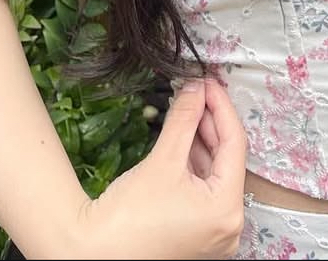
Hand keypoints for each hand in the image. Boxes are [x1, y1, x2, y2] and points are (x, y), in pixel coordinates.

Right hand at [72, 76, 247, 259]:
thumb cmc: (125, 222)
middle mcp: (226, 226)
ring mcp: (212, 233)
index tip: (209, 84)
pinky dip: (193, 164)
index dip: (221, 107)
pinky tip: (183, 139)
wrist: (92, 254)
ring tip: (188, 110)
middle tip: (197, 92)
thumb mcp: (162, 160)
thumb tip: (195, 90)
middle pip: (226, 159)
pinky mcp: (196, 234)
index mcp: (226, 211)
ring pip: (214, 174)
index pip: (235, 144)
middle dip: (210, 122)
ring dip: (201, 141)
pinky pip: (203, 190)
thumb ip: (184, 119)